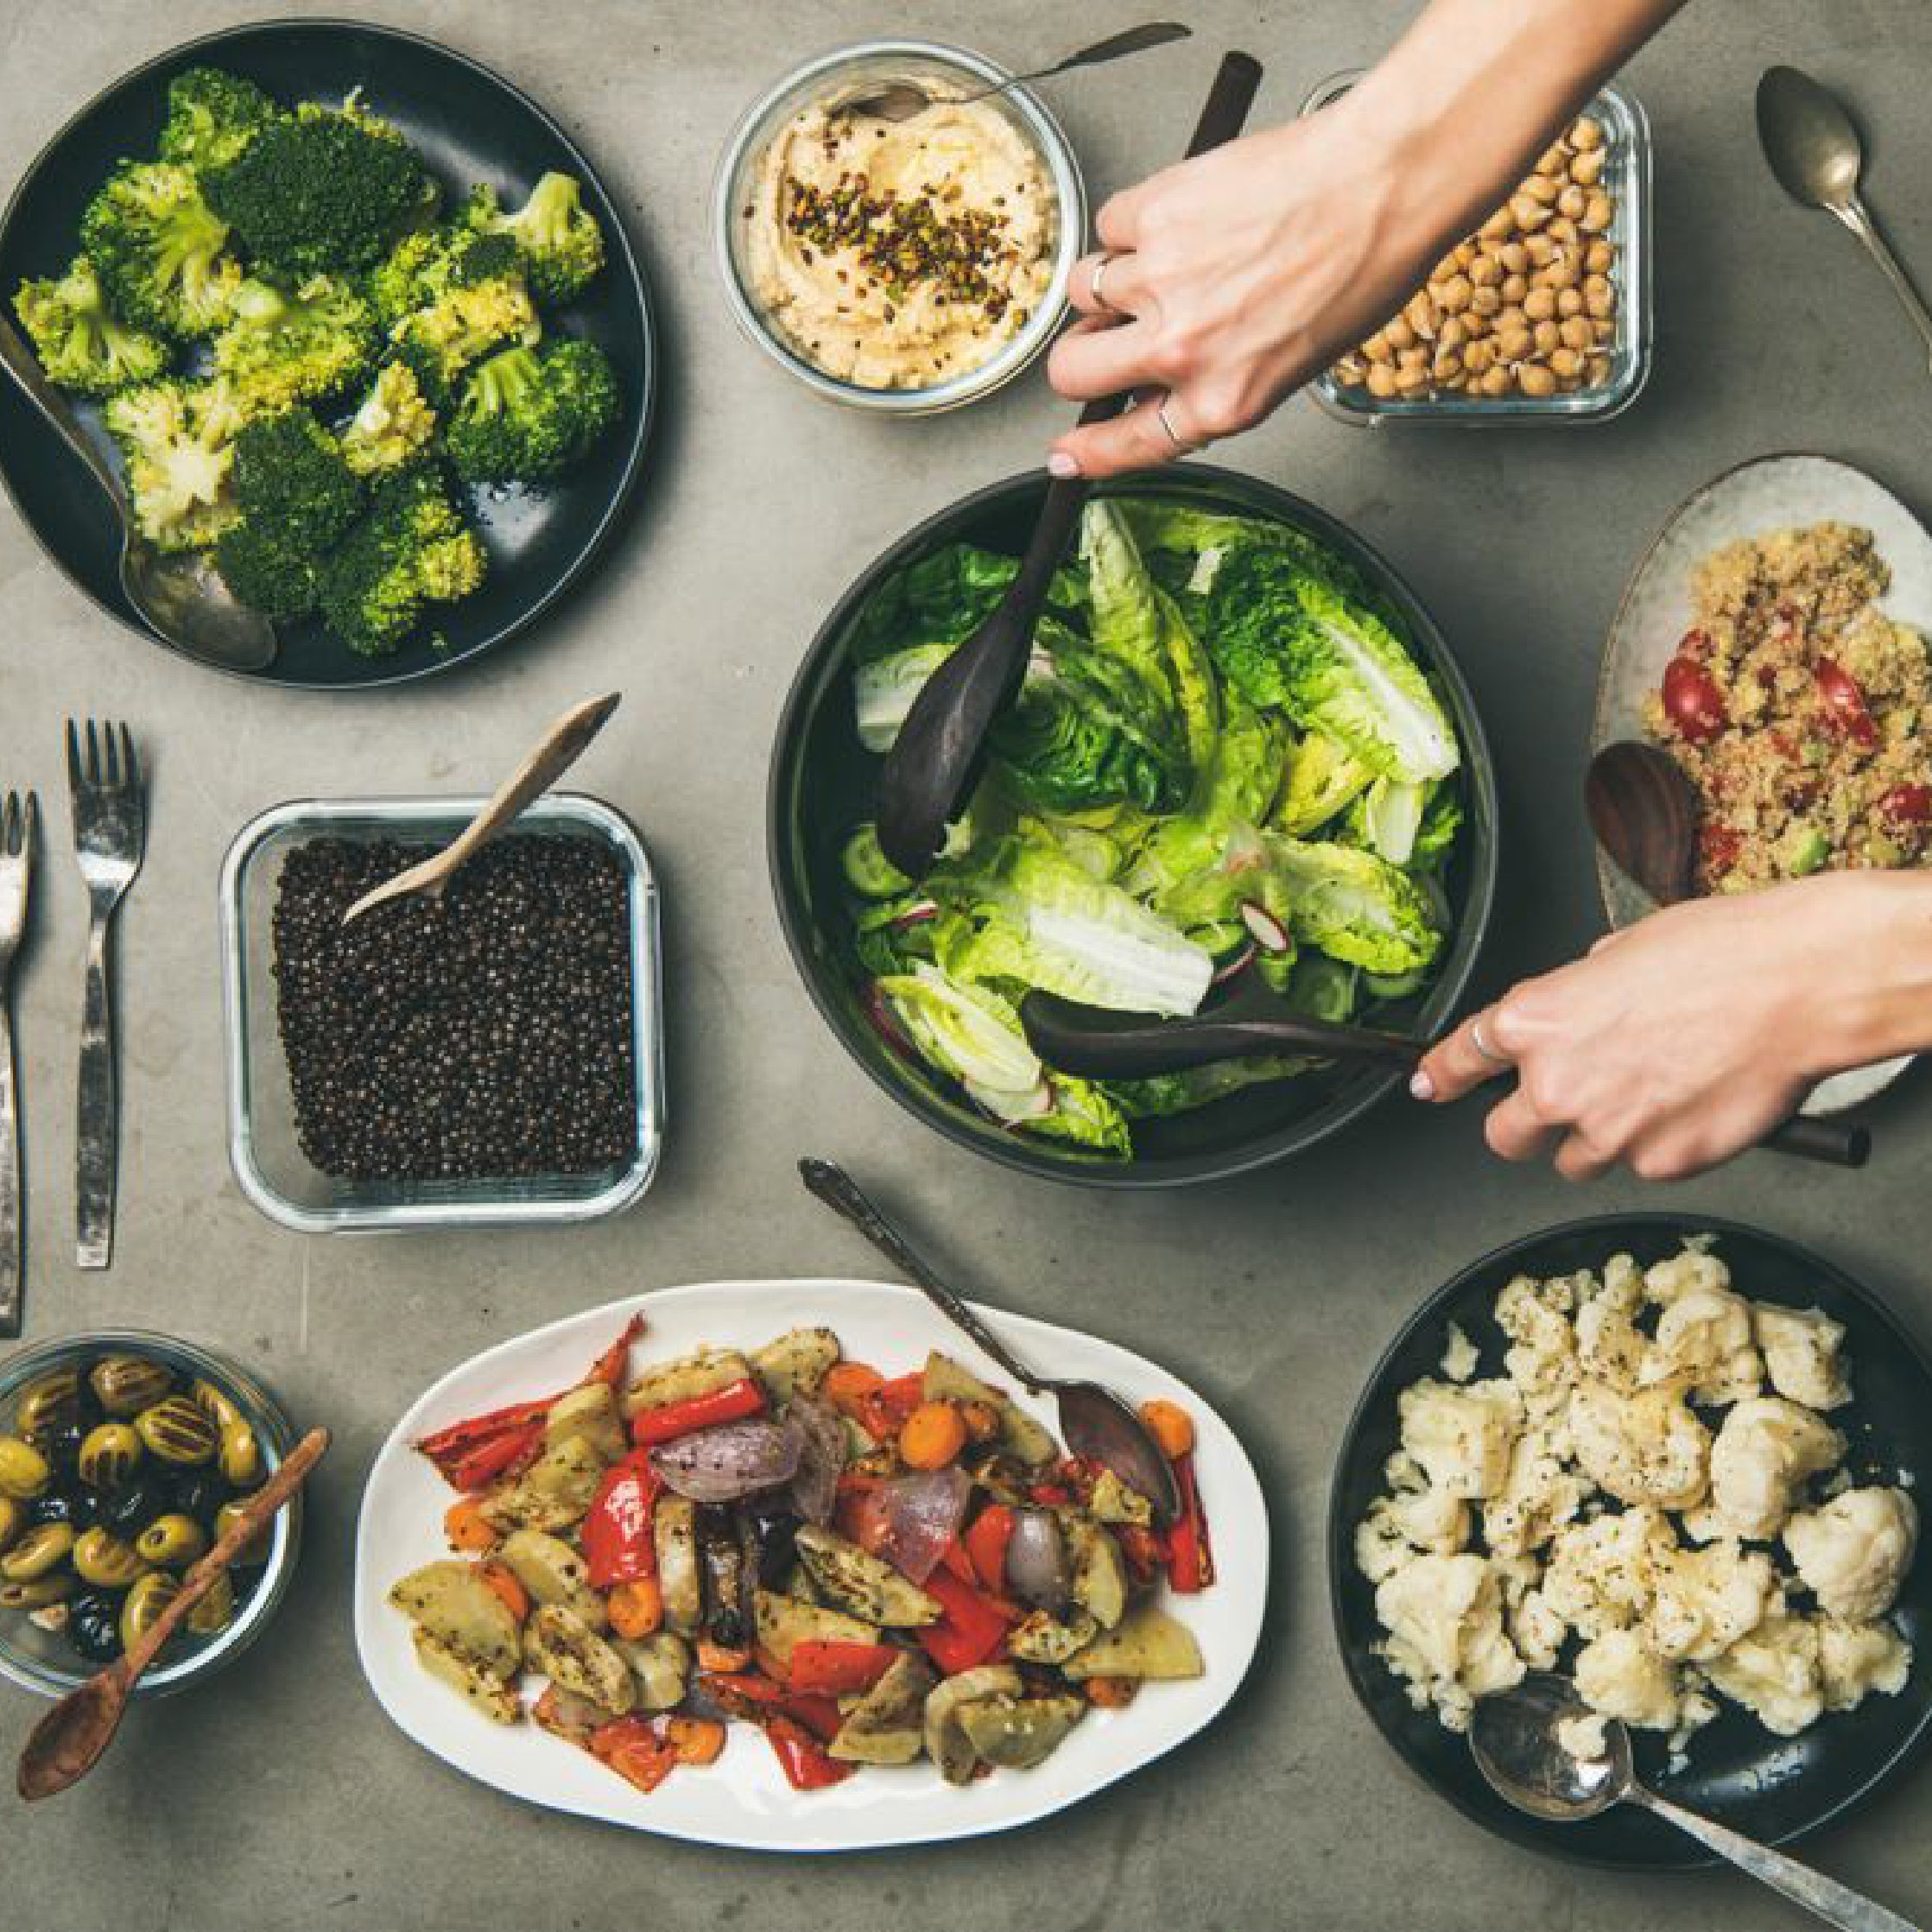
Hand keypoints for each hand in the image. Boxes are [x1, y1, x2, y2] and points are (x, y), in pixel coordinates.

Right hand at [1047, 99, 1425, 477]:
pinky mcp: (1153, 214)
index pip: (1126, 444)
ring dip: (1109, 283)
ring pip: (1082, 293)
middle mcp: (1181, 349)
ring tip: (1166, 260)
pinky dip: (1133, 223)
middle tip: (1103, 339)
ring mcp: (1159, 281)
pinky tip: (1181, 215)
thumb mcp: (1290, 364)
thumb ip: (1215, 385)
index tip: (1063, 455)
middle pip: (1072, 372)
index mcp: (1221, 399)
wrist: (1381, 182)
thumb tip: (1158, 386)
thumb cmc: (1360, 267)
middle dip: (1080, 359)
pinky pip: (1109, 225)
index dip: (1085, 453)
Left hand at [1412, 883, 1875, 1180]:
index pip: (1462, 1058)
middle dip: (1526, 1126)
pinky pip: (1644, 1165)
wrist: (1798, 985)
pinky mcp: (1660, 1162)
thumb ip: (1582, 992)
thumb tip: (1583, 1007)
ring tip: (1653, 1095)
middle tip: (1563, 1108)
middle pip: (1506, 1136)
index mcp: (1536, 1020)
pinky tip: (1696, 1105)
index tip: (1429, 1085)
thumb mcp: (1622, 951)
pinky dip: (1662, 1146)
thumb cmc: (1723, 952)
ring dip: (1600, 1139)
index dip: (1442, 1076)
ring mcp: (1607, 1131)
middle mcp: (1557, 1083)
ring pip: (1576, 1162)